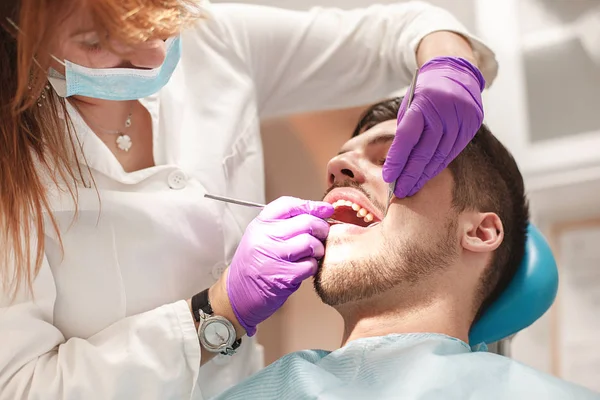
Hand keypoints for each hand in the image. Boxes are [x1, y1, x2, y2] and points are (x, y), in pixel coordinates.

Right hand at [226, 196, 333, 335]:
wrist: (238, 293)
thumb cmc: (253, 264)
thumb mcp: (260, 236)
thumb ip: (283, 223)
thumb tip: (316, 213)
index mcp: (260, 224)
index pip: (289, 205)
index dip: (311, 205)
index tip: (325, 209)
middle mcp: (266, 237)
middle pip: (305, 222)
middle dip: (321, 227)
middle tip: (323, 233)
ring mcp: (275, 256)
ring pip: (311, 243)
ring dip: (319, 248)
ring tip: (313, 253)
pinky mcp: (284, 276)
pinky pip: (310, 264)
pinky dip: (313, 266)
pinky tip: (305, 268)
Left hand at [383, 56, 485, 197]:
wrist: (454, 71)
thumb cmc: (425, 92)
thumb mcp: (409, 105)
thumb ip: (405, 131)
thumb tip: (396, 163)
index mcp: (423, 102)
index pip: (407, 137)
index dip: (398, 160)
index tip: (389, 178)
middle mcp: (444, 110)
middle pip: (425, 150)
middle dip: (411, 174)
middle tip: (400, 191)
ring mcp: (461, 117)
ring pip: (441, 154)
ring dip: (425, 175)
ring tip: (412, 188)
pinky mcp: (472, 124)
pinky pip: (453, 151)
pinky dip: (439, 165)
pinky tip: (428, 175)